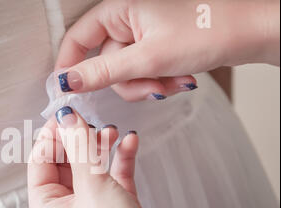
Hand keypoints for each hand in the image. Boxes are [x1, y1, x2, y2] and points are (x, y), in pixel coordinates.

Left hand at [27, 107, 190, 207]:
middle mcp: (66, 207)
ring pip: (90, 166)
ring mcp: (91, 206)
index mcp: (46, 207)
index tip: (64, 113)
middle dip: (78, 139)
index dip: (51, 135)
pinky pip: (113, 174)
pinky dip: (120, 158)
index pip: (40, 161)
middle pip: (65, 161)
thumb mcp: (91, 184)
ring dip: (100, 146)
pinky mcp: (116, 205)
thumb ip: (79, 145)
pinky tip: (129, 143)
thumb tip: (66, 116)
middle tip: (88, 120)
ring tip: (110, 131)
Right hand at [55, 0, 279, 100]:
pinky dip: (157, 81)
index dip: (71, 65)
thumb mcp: (147, 58)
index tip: (69, 90)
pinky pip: (143, 72)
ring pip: (125, 73)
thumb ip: (103, 72)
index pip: (78, 38)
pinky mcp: (156, 47)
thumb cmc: (206, 32)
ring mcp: (143, 35)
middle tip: (152, 86)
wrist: (249, 33)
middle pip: (105, 63)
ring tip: (173, 81)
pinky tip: (179, 78)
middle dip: (129, 82)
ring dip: (146, 85)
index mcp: (120, 9)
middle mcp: (128, 19)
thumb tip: (68, 81)